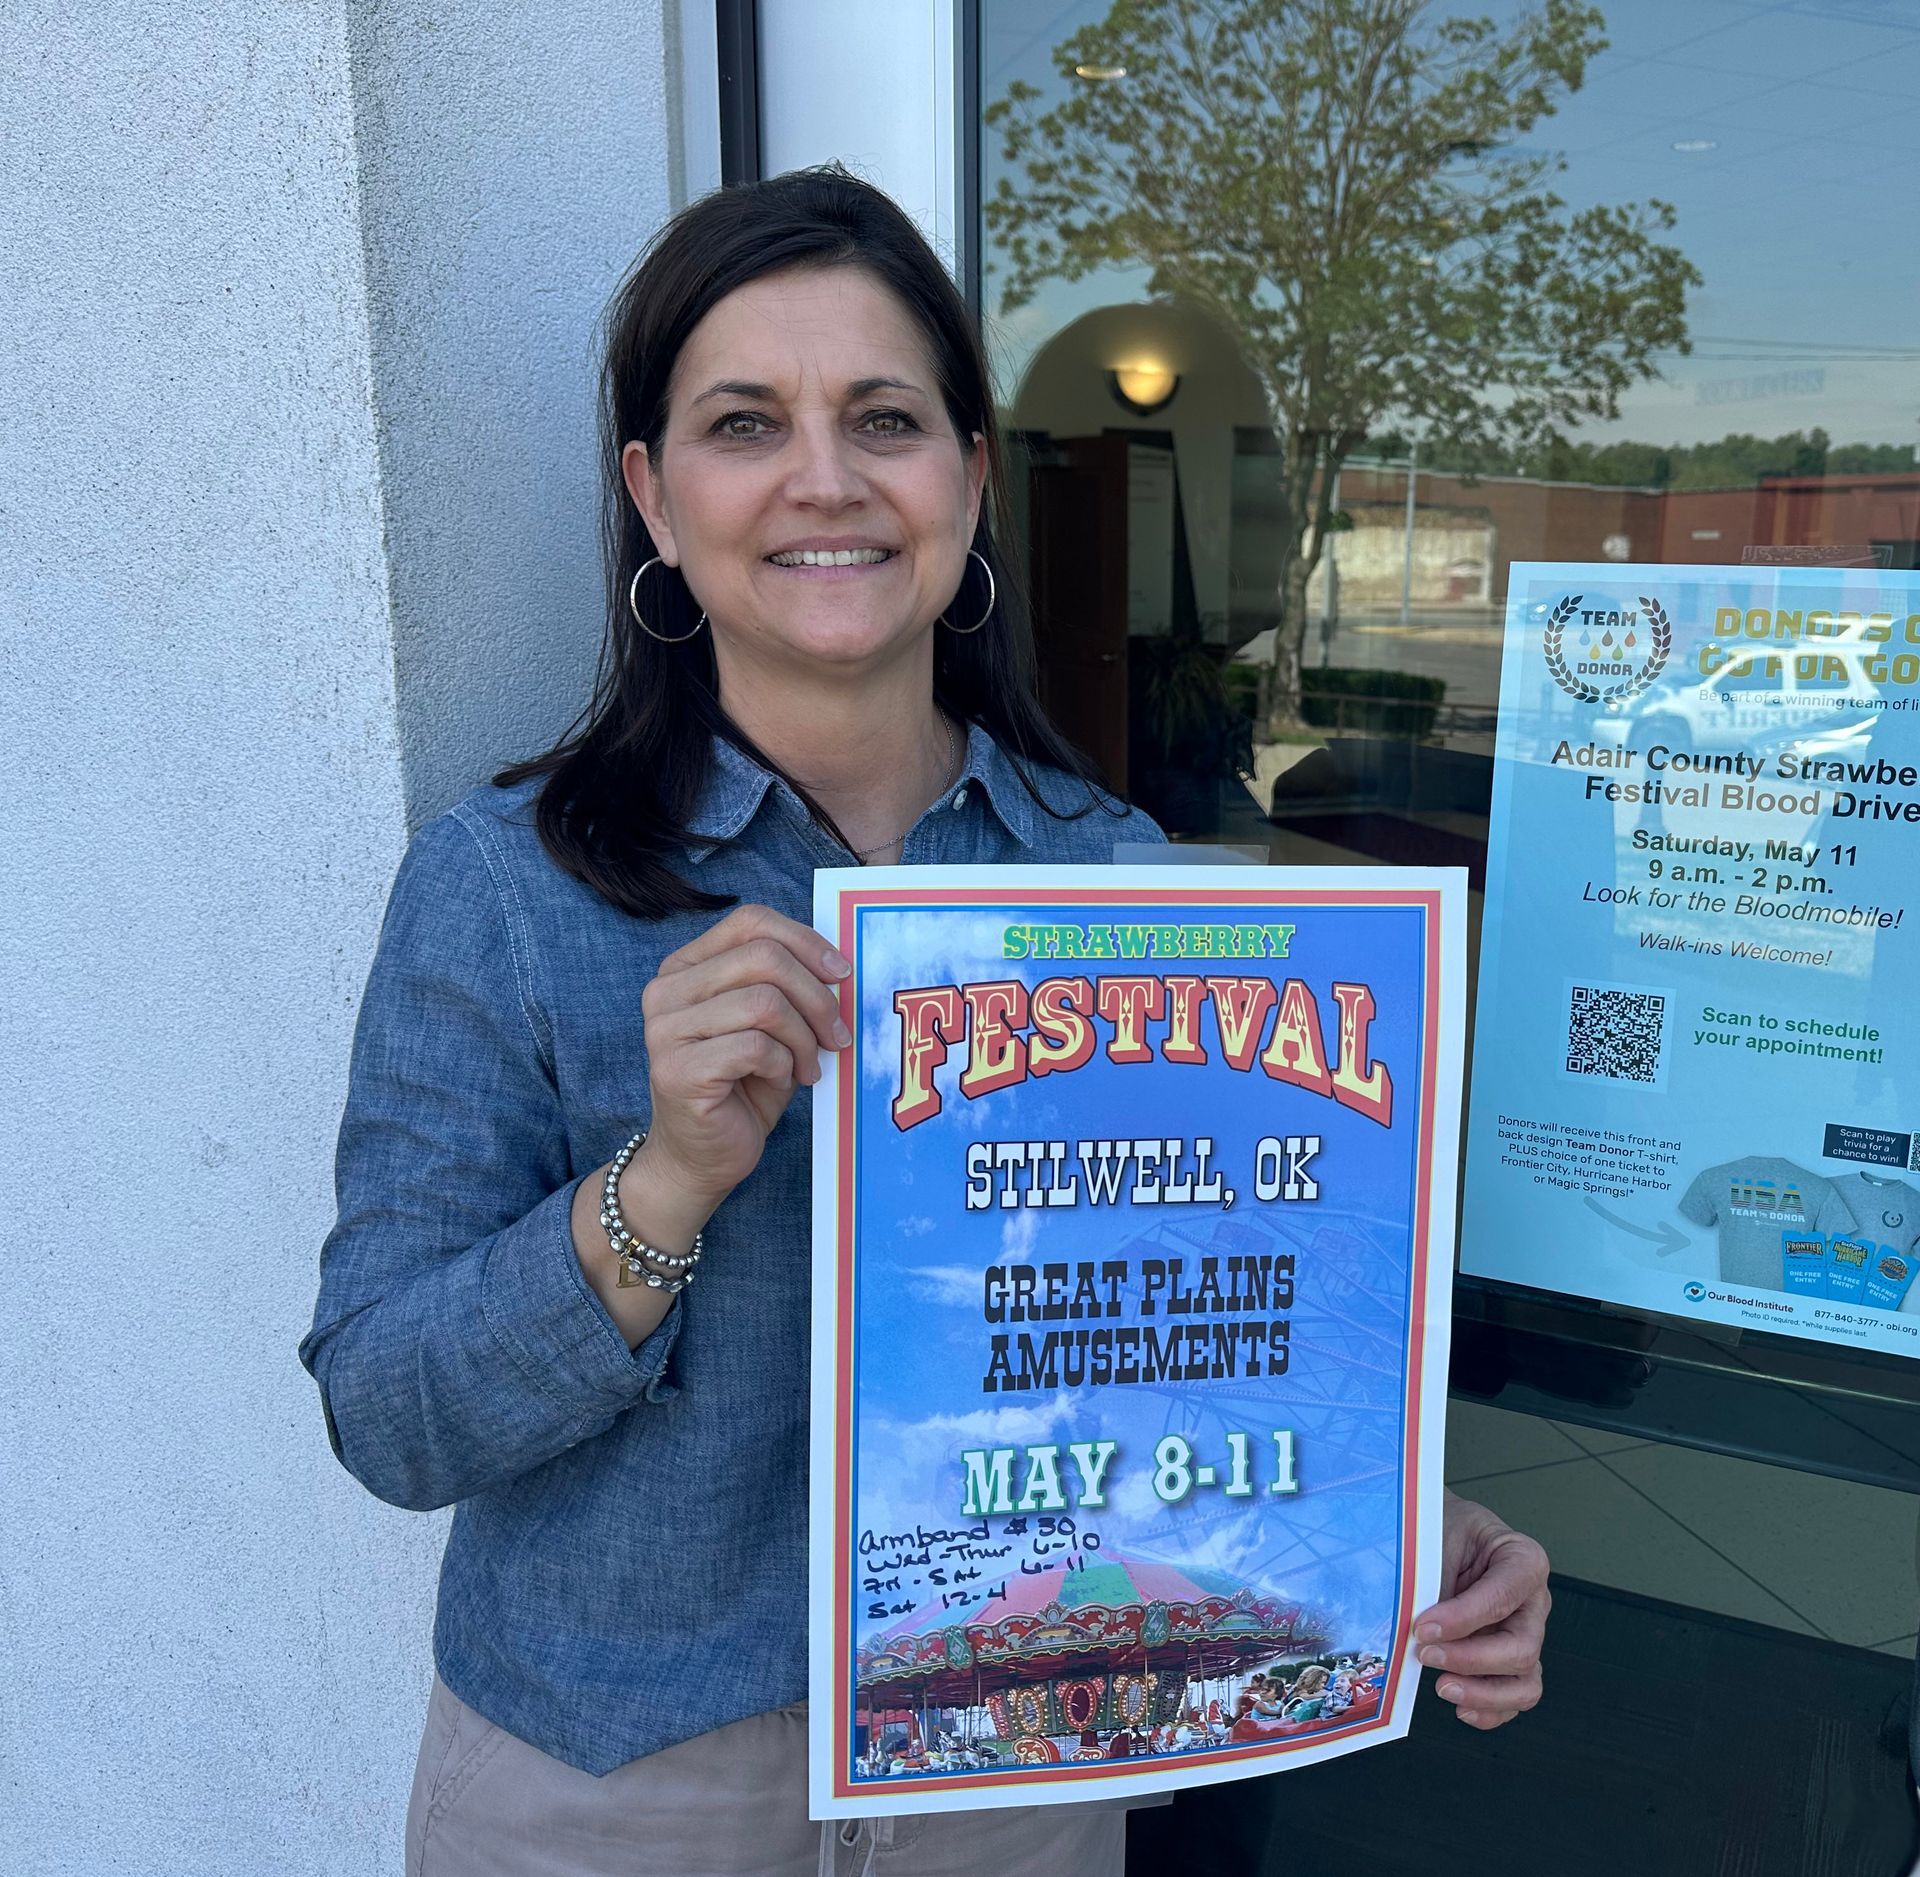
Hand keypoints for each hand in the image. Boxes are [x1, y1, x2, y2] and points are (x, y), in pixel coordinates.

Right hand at [636, 903, 851, 1206]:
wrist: (702, 1158)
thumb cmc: (742, 1088)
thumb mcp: (770, 1026)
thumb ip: (789, 988)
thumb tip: (838, 964)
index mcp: (685, 968)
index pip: (750, 922)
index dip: (805, 941)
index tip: (841, 974)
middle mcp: (665, 991)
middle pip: (764, 958)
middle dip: (816, 997)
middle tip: (836, 1036)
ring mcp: (664, 1031)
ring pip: (765, 1003)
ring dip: (803, 1038)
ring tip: (808, 1066)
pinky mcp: (677, 1070)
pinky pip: (756, 1047)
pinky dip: (784, 1064)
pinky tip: (782, 1080)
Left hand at [1411, 1489, 1549, 1729]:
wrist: (1436, 1531)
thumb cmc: (1440, 1529)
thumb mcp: (1436, 1538)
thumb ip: (1431, 1579)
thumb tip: (1412, 1625)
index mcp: (1523, 1559)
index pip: (1503, 1596)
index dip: (1464, 1618)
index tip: (1424, 1627)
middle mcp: (1533, 1601)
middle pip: (1521, 1647)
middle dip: (1470, 1658)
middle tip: (1425, 1654)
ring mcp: (1526, 1634)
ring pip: (1526, 1681)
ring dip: (1484, 1692)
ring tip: (1443, 1687)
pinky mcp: (1511, 1661)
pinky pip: (1514, 1697)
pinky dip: (1490, 1709)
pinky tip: (1461, 1706)